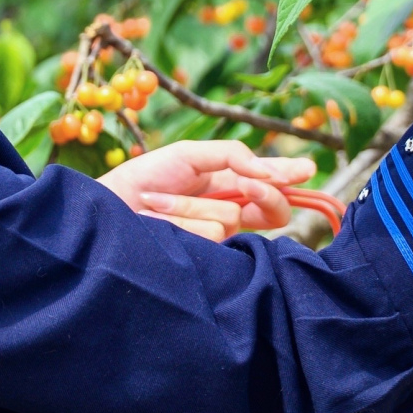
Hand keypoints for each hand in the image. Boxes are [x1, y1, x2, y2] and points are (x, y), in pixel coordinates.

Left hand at [98, 140, 312, 240]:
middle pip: (272, 211)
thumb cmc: (145, 177)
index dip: (290, 177)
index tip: (305, 168)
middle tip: (251, 184)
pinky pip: (208, 234)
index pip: (270, 185)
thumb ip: (232, 156)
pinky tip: (155, 217)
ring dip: (188, 204)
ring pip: (229, 218)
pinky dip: (179, 218)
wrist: (106, 207)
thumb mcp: (189, 154)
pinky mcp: (201, 258)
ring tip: (155, 201)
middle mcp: (229, 214)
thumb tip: (266, 172)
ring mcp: (215, 240)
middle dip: (265, 194)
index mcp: (229, 186)